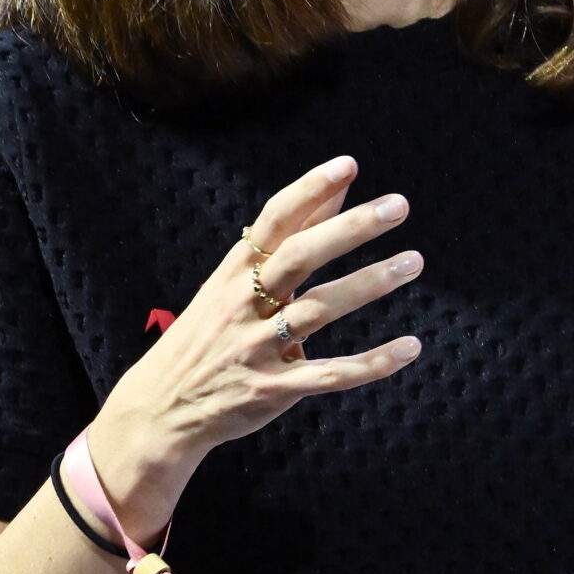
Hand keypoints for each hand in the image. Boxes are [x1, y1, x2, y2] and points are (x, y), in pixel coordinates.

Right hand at [88, 155, 424, 536]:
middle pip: (300, 256)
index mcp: (235, 272)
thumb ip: (290, 237)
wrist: (161, 407)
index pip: (274, 220)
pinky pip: (330, 374)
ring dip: (369, 283)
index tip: (347, 165)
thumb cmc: (209, 333)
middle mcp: (244, 303)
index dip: (308, 190)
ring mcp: (258, 347)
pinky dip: (371, 363)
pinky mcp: (273, 389)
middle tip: (398, 206)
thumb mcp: (234, 282)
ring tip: (412, 261)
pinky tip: (409, 347)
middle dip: (350, 229)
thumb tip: (338, 187)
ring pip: (319, 309)